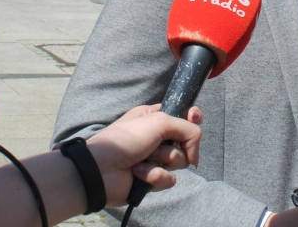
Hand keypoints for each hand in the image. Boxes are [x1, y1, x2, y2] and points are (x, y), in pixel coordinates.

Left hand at [85, 104, 202, 206]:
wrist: (102, 168)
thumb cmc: (125, 139)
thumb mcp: (159, 121)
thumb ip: (187, 129)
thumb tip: (195, 155)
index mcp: (154, 118)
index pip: (184, 117)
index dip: (192, 118)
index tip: (195, 117)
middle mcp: (156, 138)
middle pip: (186, 141)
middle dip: (173, 145)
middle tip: (156, 144)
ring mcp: (154, 159)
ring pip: (179, 162)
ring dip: (162, 160)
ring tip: (142, 159)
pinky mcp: (152, 179)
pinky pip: (169, 179)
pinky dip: (155, 176)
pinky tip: (138, 173)